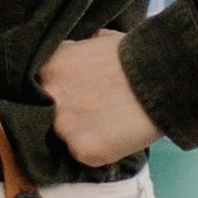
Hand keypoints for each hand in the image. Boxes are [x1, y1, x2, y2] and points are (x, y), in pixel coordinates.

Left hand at [37, 28, 159, 171]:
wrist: (160, 76)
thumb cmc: (134, 54)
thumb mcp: (95, 42)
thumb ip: (77, 54)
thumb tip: (80, 53)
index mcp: (49, 68)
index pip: (37, 89)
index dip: (53, 95)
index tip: (68, 98)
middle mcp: (48, 97)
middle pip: (45, 115)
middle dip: (63, 115)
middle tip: (89, 114)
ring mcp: (63, 126)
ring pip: (64, 138)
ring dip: (80, 135)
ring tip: (107, 126)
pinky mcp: (82, 149)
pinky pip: (84, 155)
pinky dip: (98, 151)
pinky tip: (116, 137)